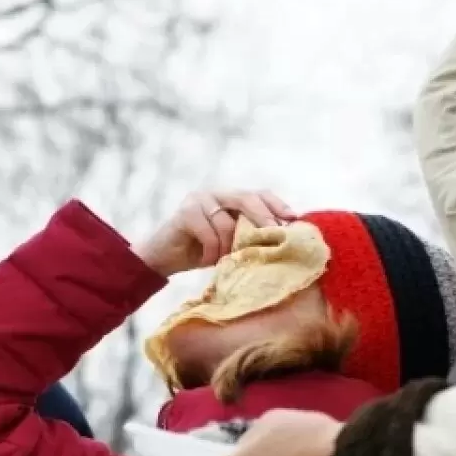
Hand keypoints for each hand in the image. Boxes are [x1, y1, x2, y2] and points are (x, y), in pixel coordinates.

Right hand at [135, 190, 296, 276]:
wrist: (162, 258)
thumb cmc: (200, 252)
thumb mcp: (230, 244)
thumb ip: (248, 236)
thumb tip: (282, 242)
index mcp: (230, 199)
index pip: (259, 194)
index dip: (277, 204)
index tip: (293, 219)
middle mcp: (216, 194)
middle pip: (247, 198)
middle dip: (264, 218)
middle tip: (275, 236)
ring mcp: (200, 200)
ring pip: (228, 221)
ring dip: (230, 246)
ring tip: (228, 262)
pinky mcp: (185, 212)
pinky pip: (209, 231)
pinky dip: (213, 250)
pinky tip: (210, 261)